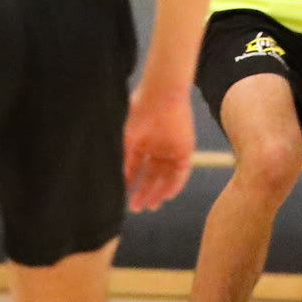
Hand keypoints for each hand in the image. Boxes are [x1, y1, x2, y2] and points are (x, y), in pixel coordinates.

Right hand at [123, 83, 195, 211]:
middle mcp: (158, 148)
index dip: (132, 183)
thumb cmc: (140, 110)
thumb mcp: (127, 138)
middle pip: (151, 175)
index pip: (138, 168)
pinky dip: (175, 185)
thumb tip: (115, 179)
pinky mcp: (186, 149)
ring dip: (158, 192)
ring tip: (150, 206)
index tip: (126, 198)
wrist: (162, 93)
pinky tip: (167, 196)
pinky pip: (182, 172)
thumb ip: (123, 159)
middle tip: (137, 208)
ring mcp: (172, 149)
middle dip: (144, 192)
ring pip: (165, 177)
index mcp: (144, 142)